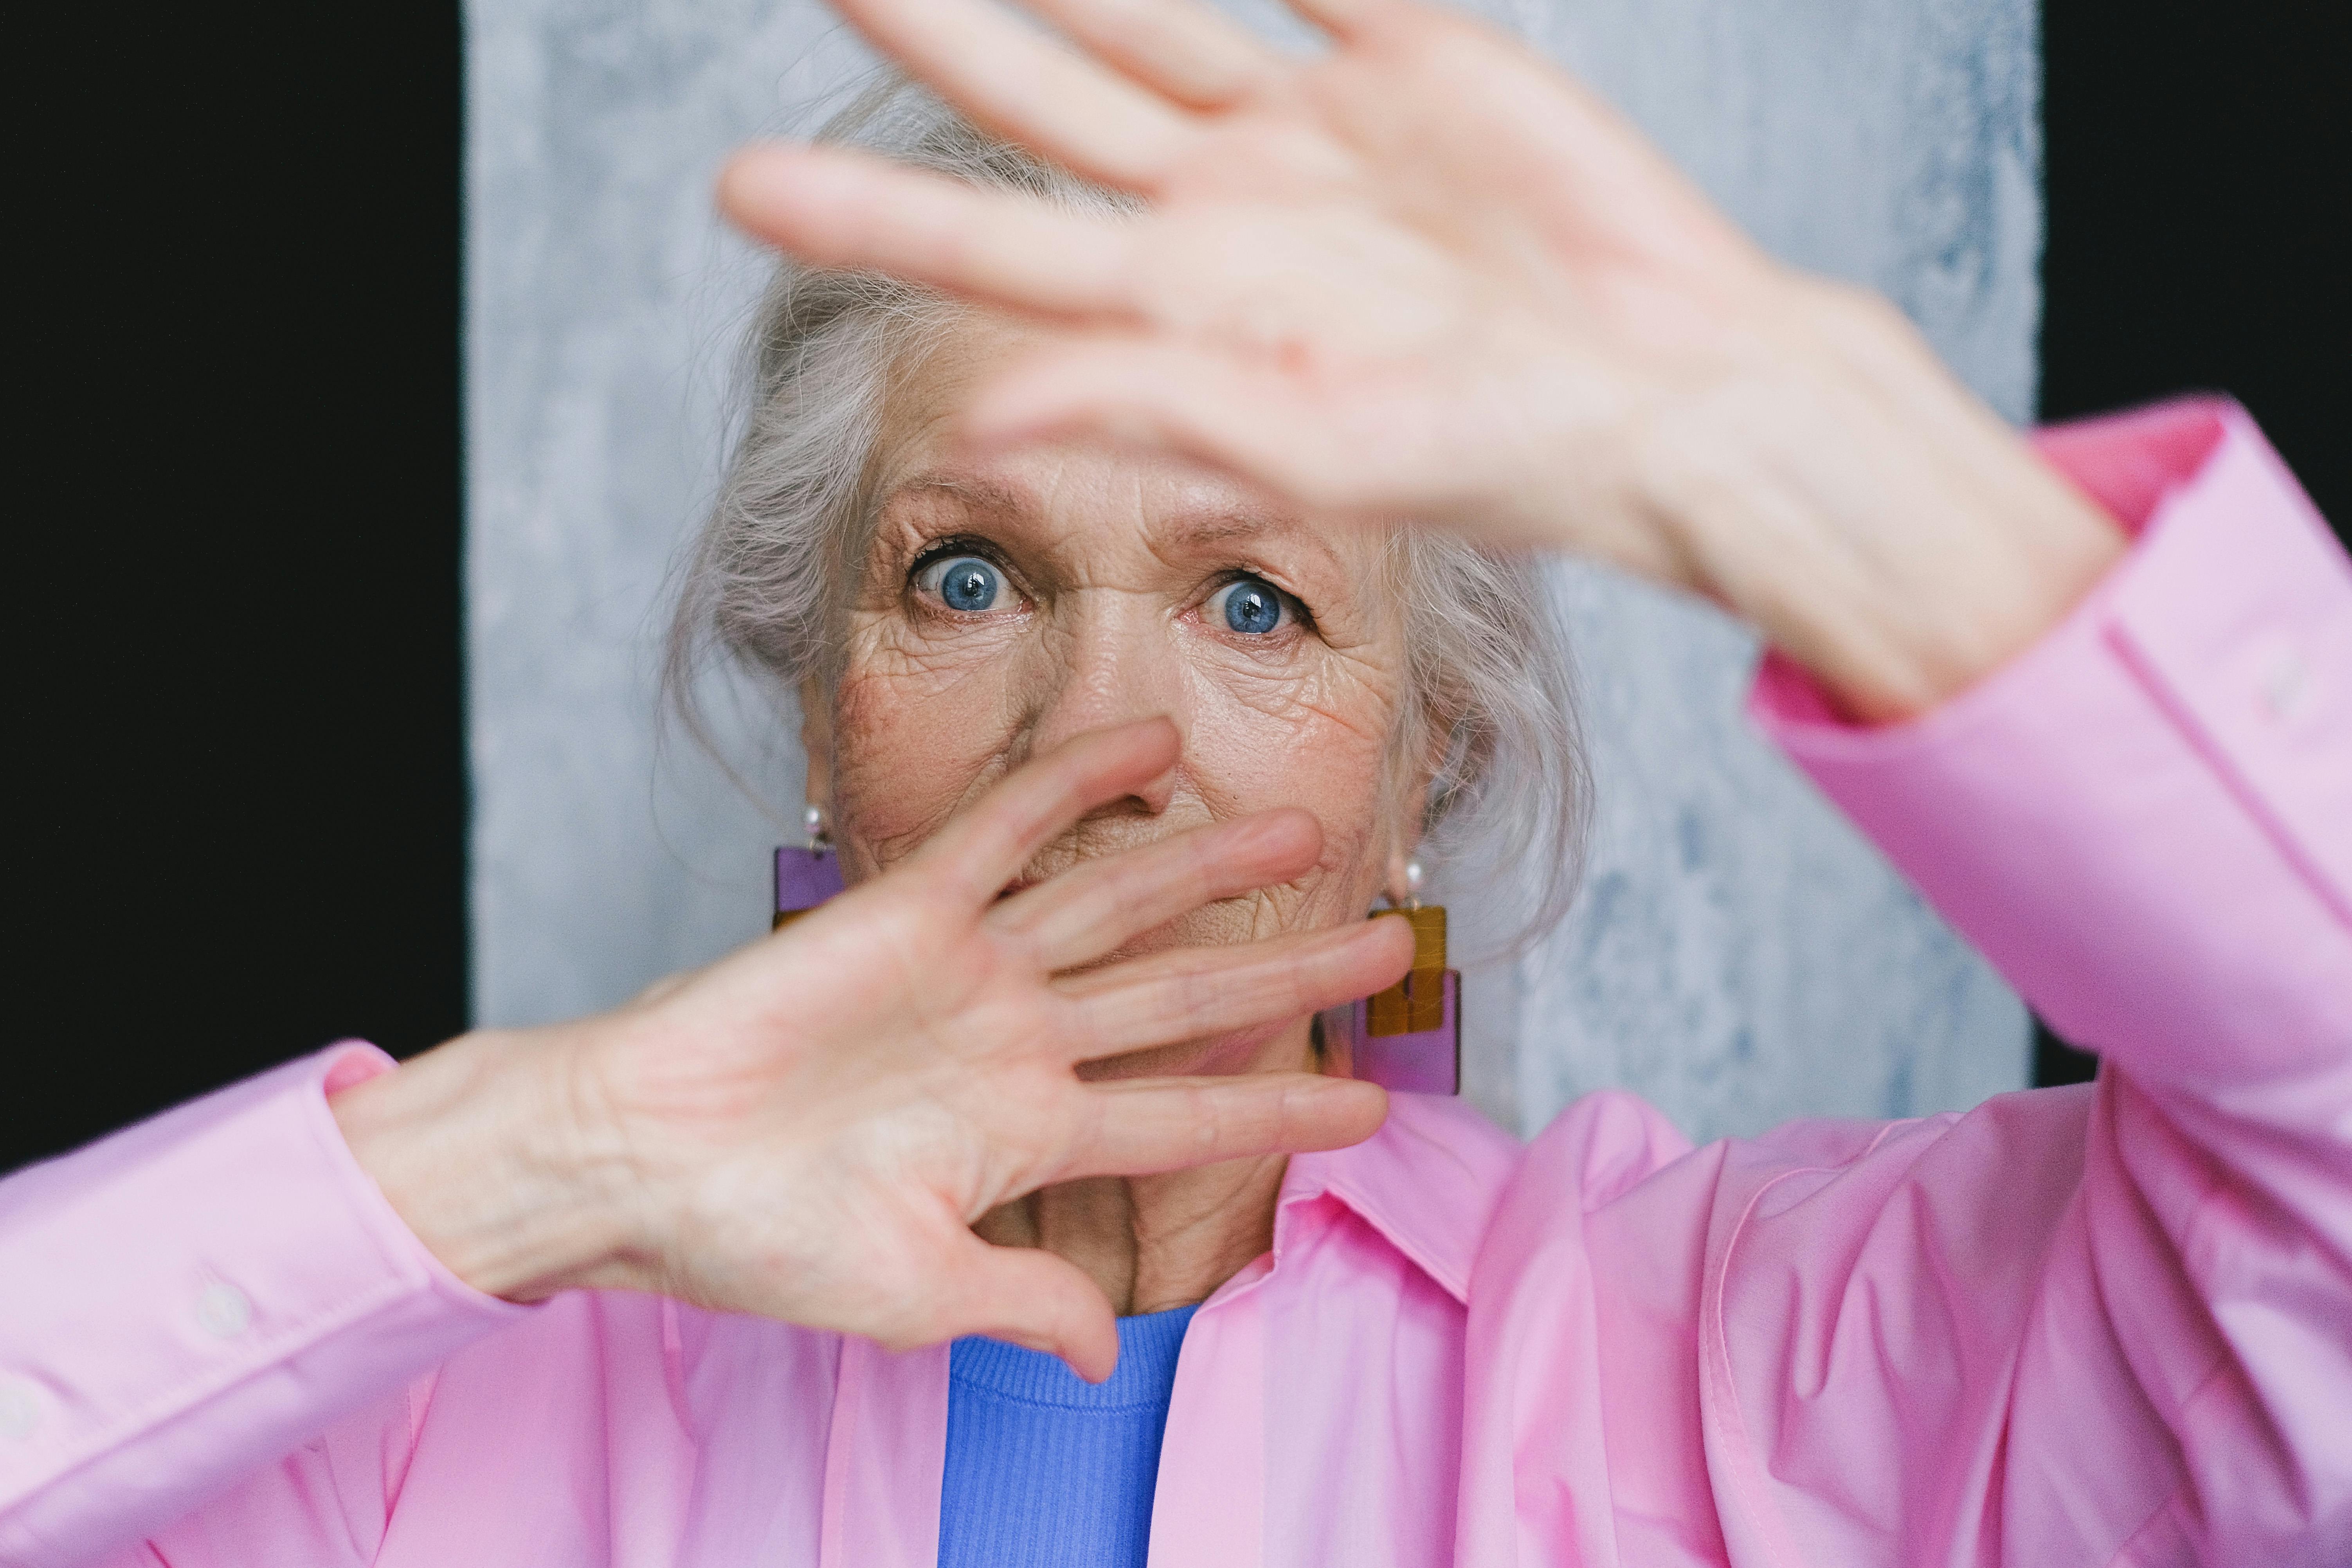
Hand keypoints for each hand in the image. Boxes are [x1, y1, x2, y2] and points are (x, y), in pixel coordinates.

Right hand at [333, 720, 1408, 1378]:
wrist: (639, 1164)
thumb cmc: (757, 1239)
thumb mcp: (911, 1294)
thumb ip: (1022, 1307)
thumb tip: (1107, 1361)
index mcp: (1024, 1134)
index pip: (1185, 1118)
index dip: (1280, 1110)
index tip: (1371, 1108)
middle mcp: (1017, 1042)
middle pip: (1184, 998)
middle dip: (1289, 974)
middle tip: (1390, 943)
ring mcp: (970, 971)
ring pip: (1119, 905)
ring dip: (1210, 866)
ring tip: (1305, 829)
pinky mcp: (908, 912)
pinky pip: (1009, 832)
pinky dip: (1076, 783)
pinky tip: (1152, 744)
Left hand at [717, 0, 2122, 719]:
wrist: (1666, 393)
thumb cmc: (1504, 457)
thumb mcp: (1320, 452)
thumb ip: (1151, 414)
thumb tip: (982, 419)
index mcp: (1189, 317)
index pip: (995, 253)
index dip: (870, 217)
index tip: (741, 187)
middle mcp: (1226, 215)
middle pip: (1043, 104)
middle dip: (930, 38)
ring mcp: (1311, 130)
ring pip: (1142, 15)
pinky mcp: (1408, 55)